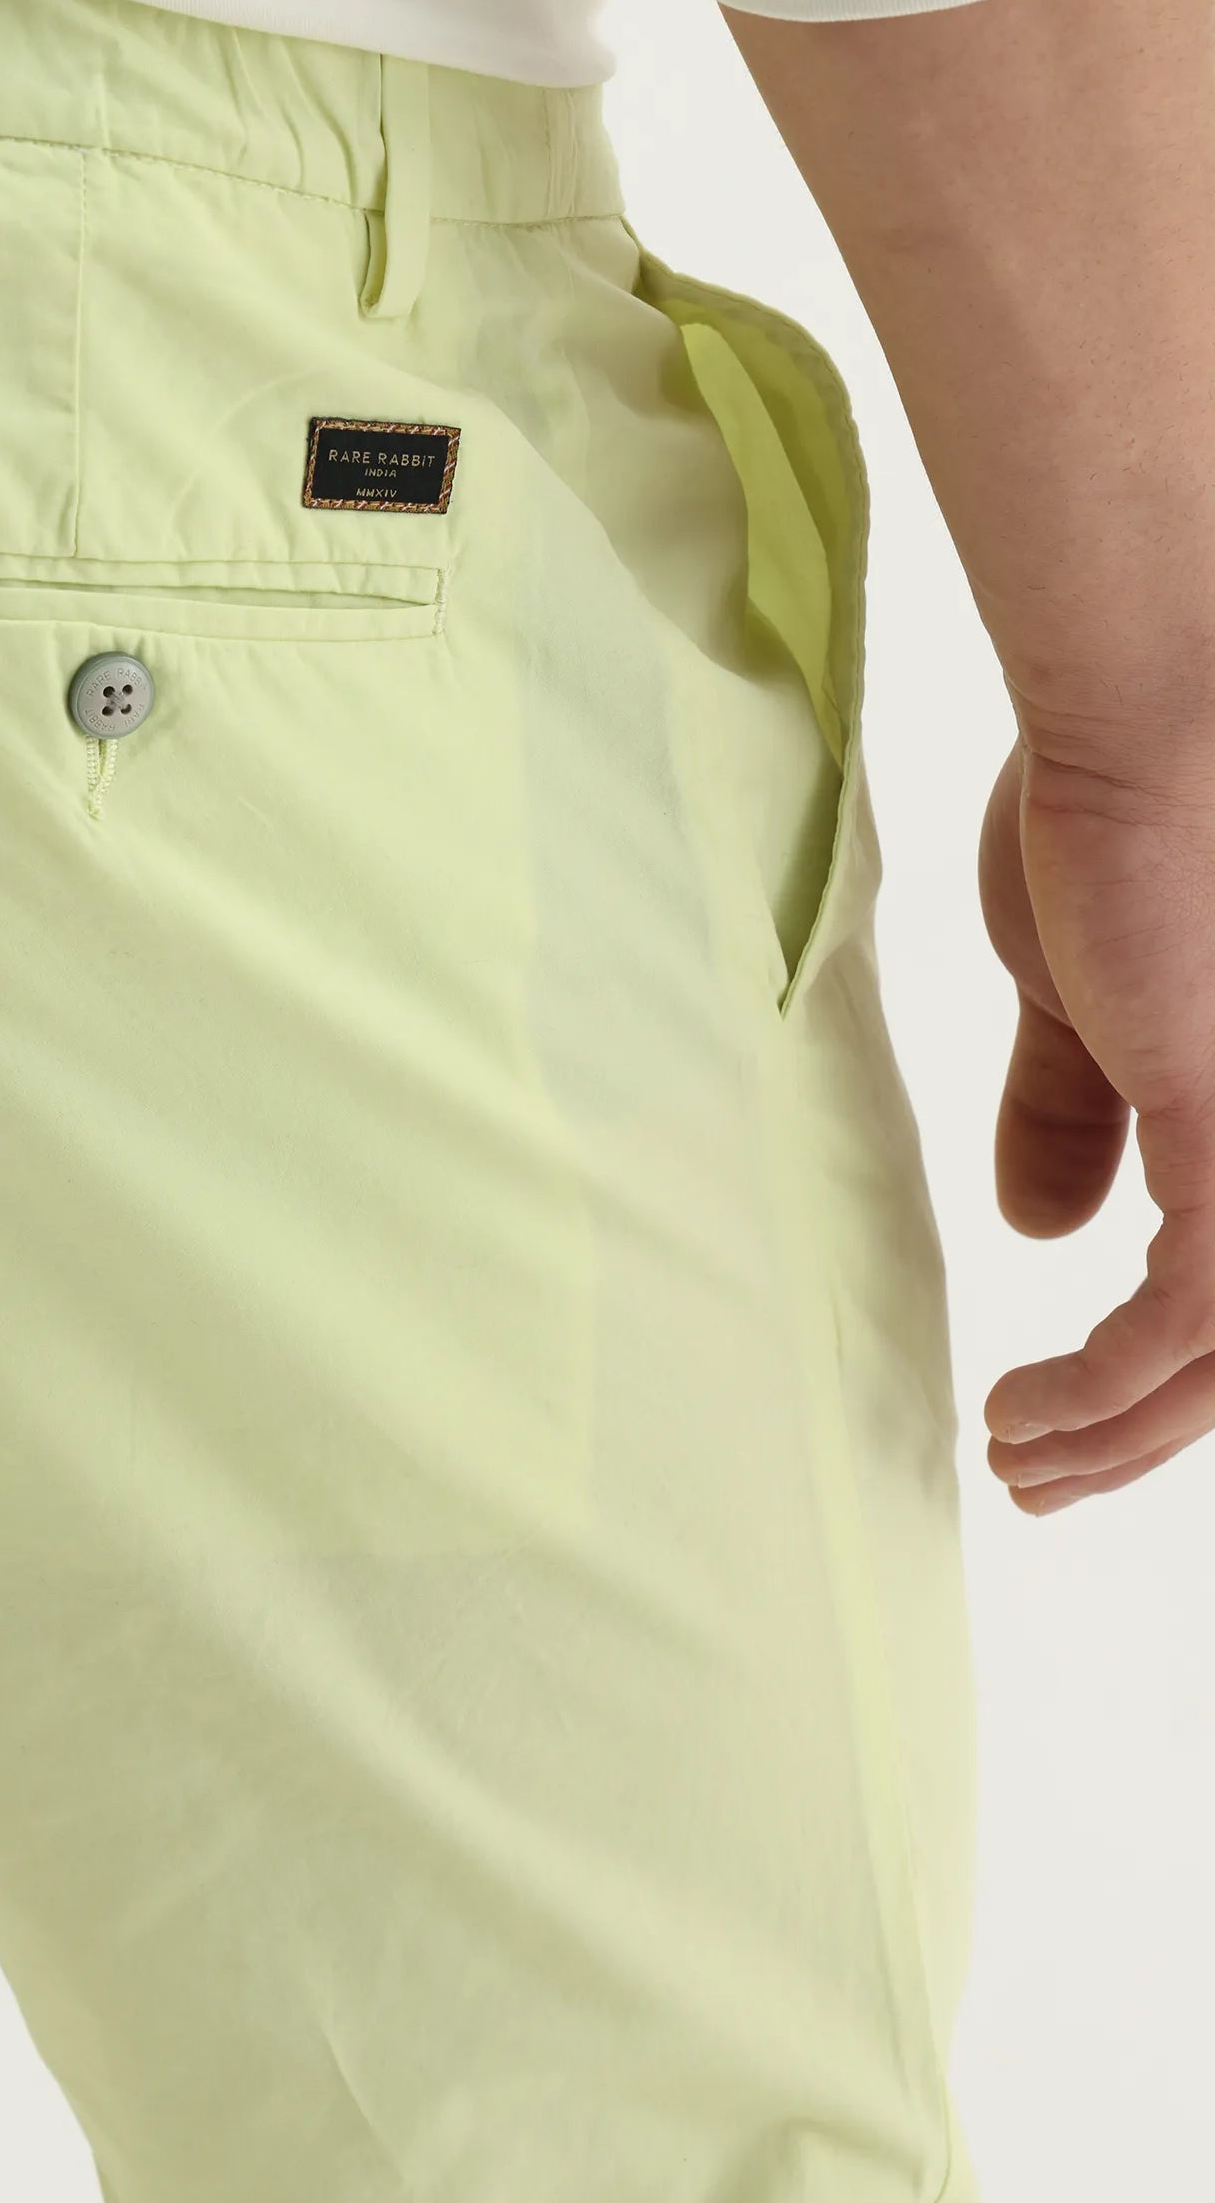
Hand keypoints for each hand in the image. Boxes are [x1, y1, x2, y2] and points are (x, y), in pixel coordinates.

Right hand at [980, 727, 1214, 1510]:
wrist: (1151, 723)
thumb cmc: (1110, 826)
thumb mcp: (1084, 1002)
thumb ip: (1075, 1111)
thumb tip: (1046, 1231)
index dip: (1158, 1378)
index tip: (1066, 1417)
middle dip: (1137, 1437)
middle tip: (1039, 1479)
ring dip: (1116, 1433)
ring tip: (1016, 1458)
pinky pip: (1186, 1316)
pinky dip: (1107, 1384)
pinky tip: (1029, 1406)